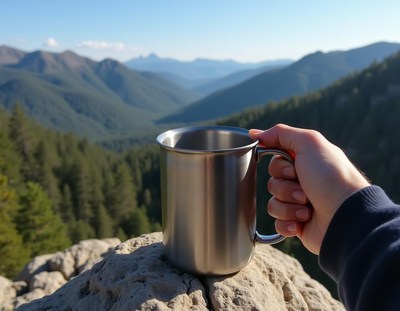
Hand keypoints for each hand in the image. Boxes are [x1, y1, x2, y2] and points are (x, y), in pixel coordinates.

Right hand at [249, 124, 369, 253]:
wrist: (346, 216)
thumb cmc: (331, 178)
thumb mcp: (309, 143)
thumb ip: (281, 133)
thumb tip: (254, 133)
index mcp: (305, 162)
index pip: (274, 160)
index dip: (279, 166)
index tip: (293, 168)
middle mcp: (303, 182)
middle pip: (272, 182)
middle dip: (285, 187)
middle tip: (304, 191)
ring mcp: (300, 204)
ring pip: (273, 203)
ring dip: (288, 206)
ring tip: (307, 208)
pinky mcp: (298, 224)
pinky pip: (277, 223)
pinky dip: (288, 223)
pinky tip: (302, 222)